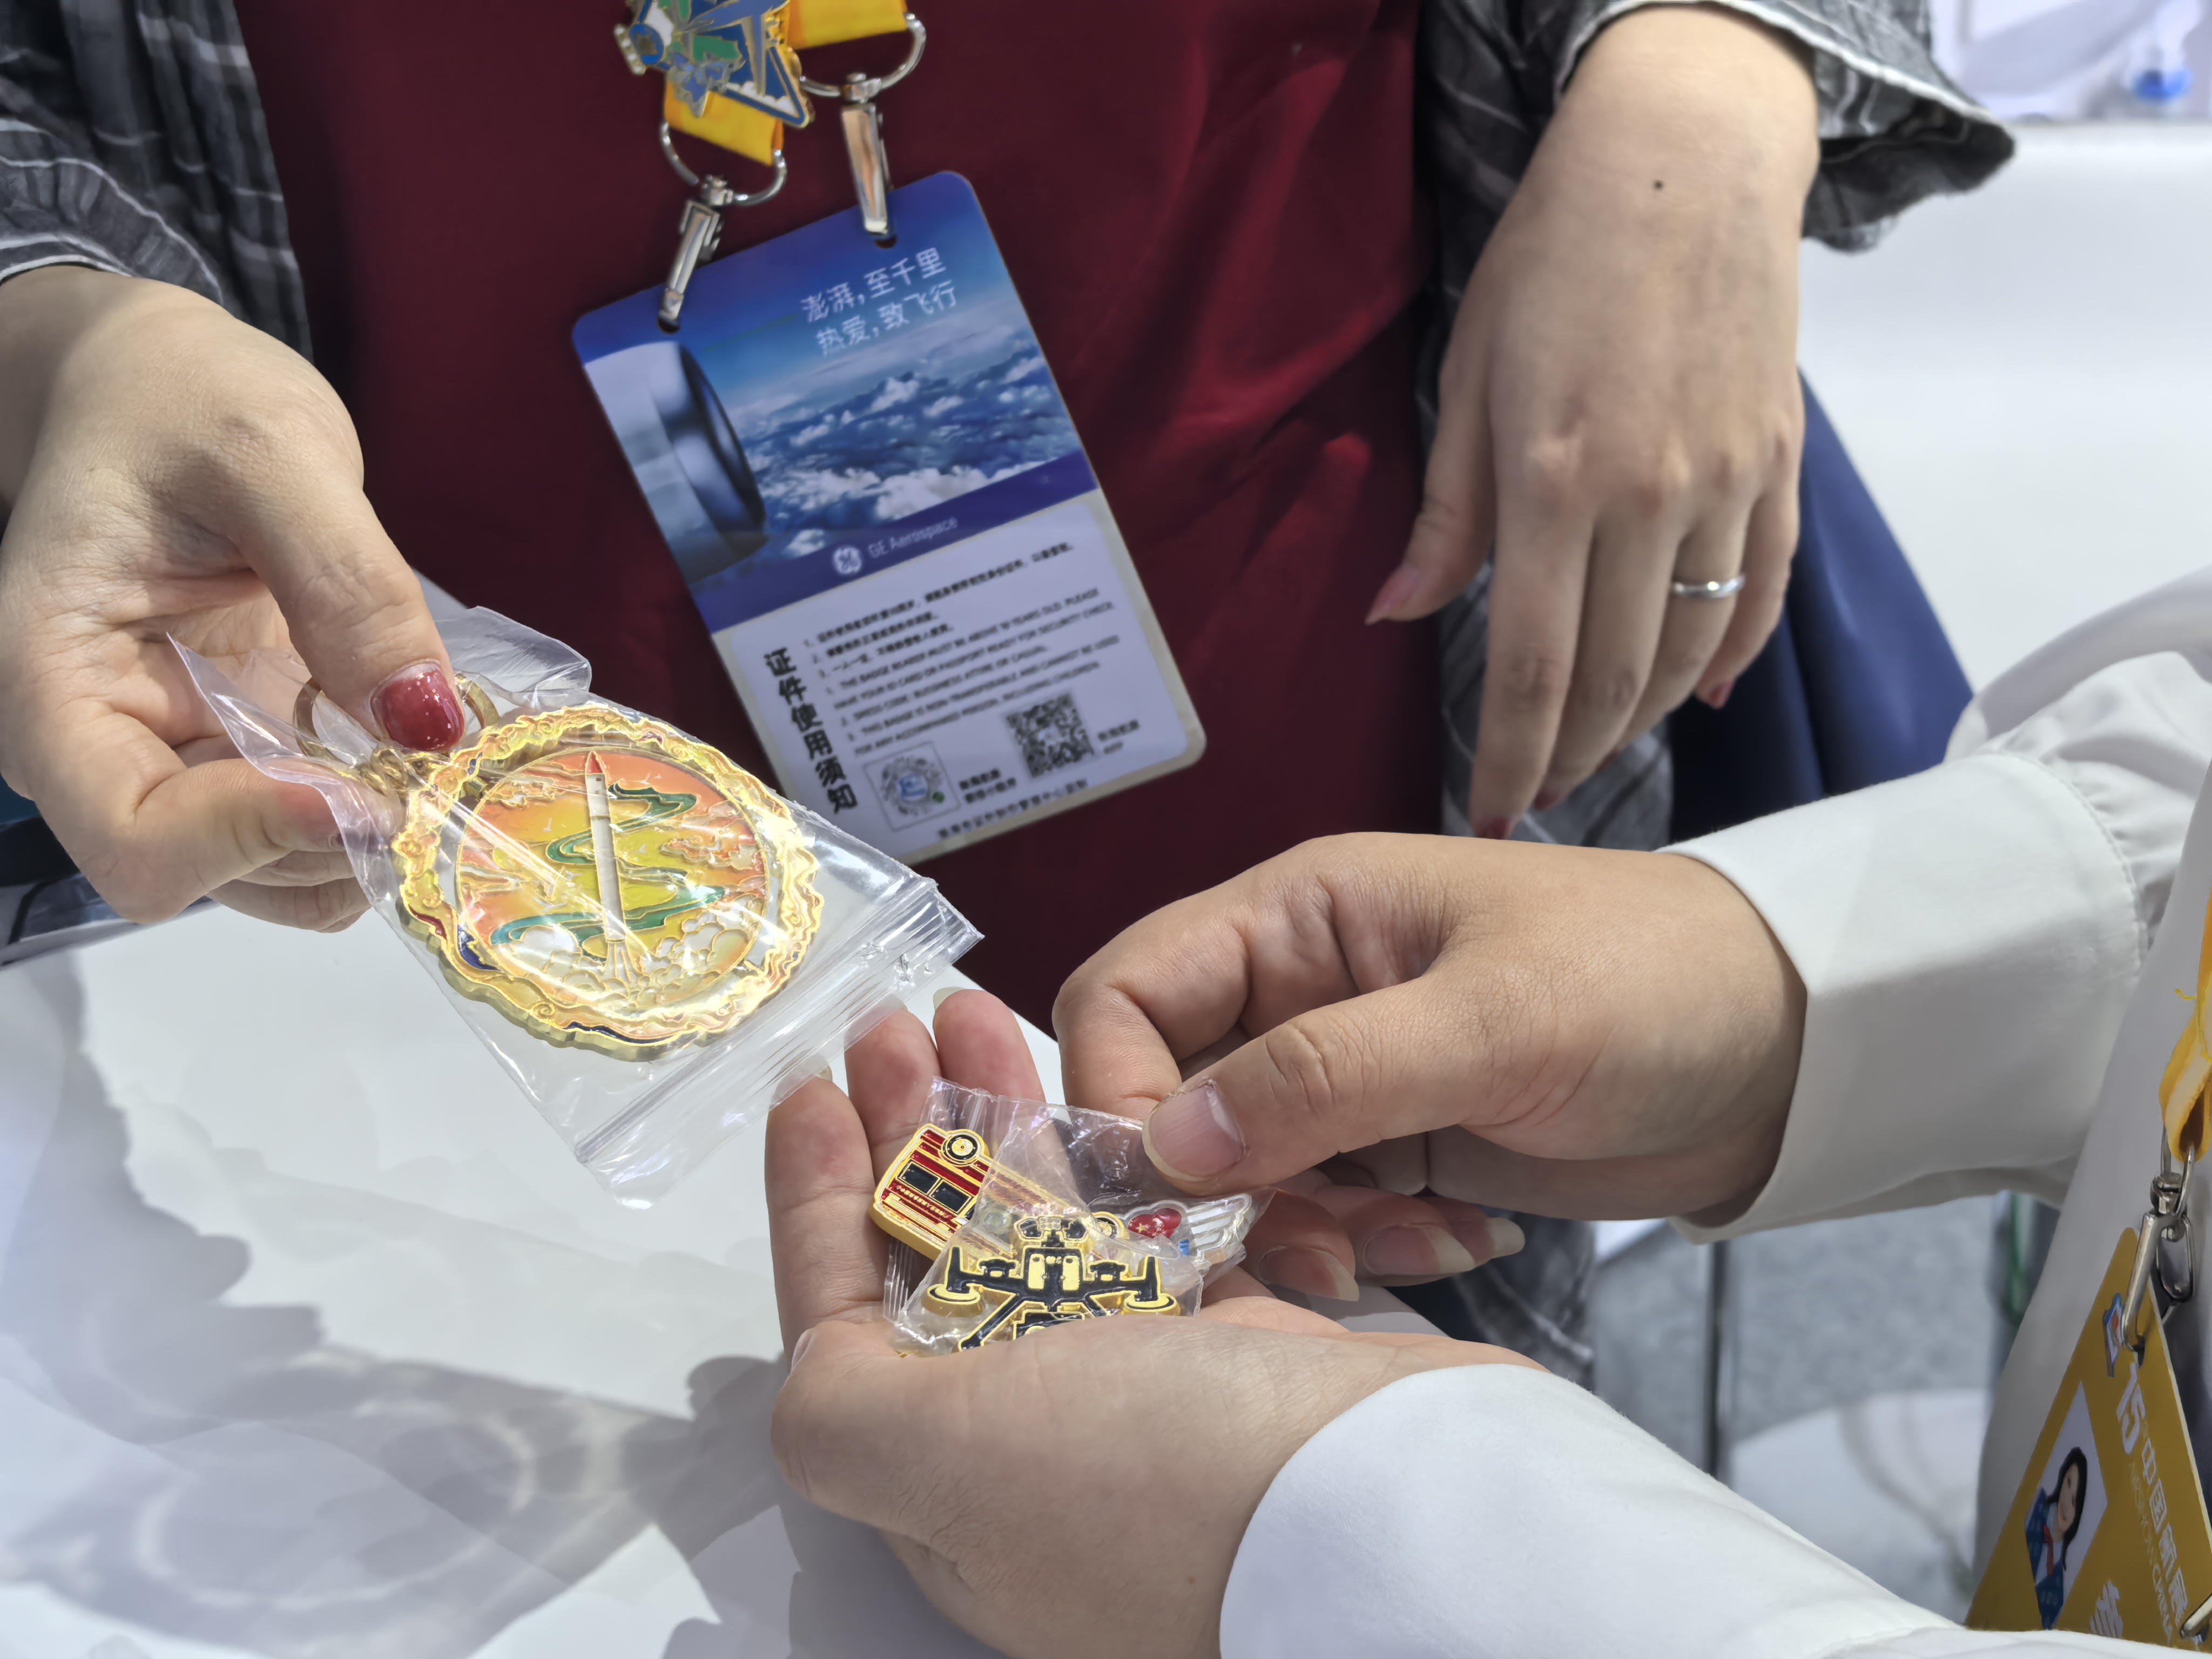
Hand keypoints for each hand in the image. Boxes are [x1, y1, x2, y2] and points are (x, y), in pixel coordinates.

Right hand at [0, 268, 460, 928]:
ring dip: (361, 841)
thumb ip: (345, 582)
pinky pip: (309, 826)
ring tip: (425, 753)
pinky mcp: (239, 751)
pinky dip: (373, 809)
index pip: (135, 838)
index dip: (255, 838)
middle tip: (425, 774)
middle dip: (325, 848)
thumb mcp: (268, 450)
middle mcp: (95, 745)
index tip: (366, 792)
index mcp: (51, 678)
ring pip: (270, 873)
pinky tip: (412, 743)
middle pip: (207, 876)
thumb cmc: (174, 396)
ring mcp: (172, 756)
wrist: (153, 385)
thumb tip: (423, 719)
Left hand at [768, 988, 1531, 1658]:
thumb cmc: (1158, 1491)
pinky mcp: (1246, 1349)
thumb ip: (842, 1407)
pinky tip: (1109, 1083)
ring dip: (1009, 1117)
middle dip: (914, 1132)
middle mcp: (1043, 1447)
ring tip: (981, 1010)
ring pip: (1051, 1228)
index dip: (818, 1201)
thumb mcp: (944, 1464)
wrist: (1402, 1516)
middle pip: (946, 1258)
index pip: (848, 1324)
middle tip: (901, 1024)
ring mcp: (1151, 1397)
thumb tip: (818, 1356)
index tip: (813, 1089)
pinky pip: (1155, 1230)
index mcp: (953, 1490)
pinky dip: (1121, 1153)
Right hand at [1054, 833, 1806, 1226]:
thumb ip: (1328, 1074)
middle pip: (1166, 1098)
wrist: (1785, 1047)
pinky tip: (1450, 1243)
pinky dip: (1358, 1246)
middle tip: (1290, 1255)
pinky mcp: (1388, 1146)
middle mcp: (1295, 990)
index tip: (1168, 1194)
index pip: (1125, 993)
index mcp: (1296, 914)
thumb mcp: (1493, 1021)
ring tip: (1395, 1253)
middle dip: (1209, 1190)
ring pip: (1234, 1174)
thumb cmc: (1648, 983)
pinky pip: (1315, 1213)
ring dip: (1292, 1234)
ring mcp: (1340, 1075)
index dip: (1115, 1092)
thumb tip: (1170, 1144)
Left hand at [1369, 5, 1818, 836]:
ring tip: (1600, 751)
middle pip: (1615, 679)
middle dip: (1573, 758)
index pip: (1534, 667)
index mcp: (1554, 482)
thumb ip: (1444, 515)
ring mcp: (1728, 487)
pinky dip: (1735, 656)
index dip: (1513, 758)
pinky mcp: (1780, 468)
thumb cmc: (1552, 264)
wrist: (1684, 167)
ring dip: (1643, 720)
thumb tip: (1395, 615)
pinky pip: (1764, 592)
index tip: (1493, 813)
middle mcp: (1651, 499)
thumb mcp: (1467, 379)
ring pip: (1691, 650)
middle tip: (1541, 796)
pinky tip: (1706, 697)